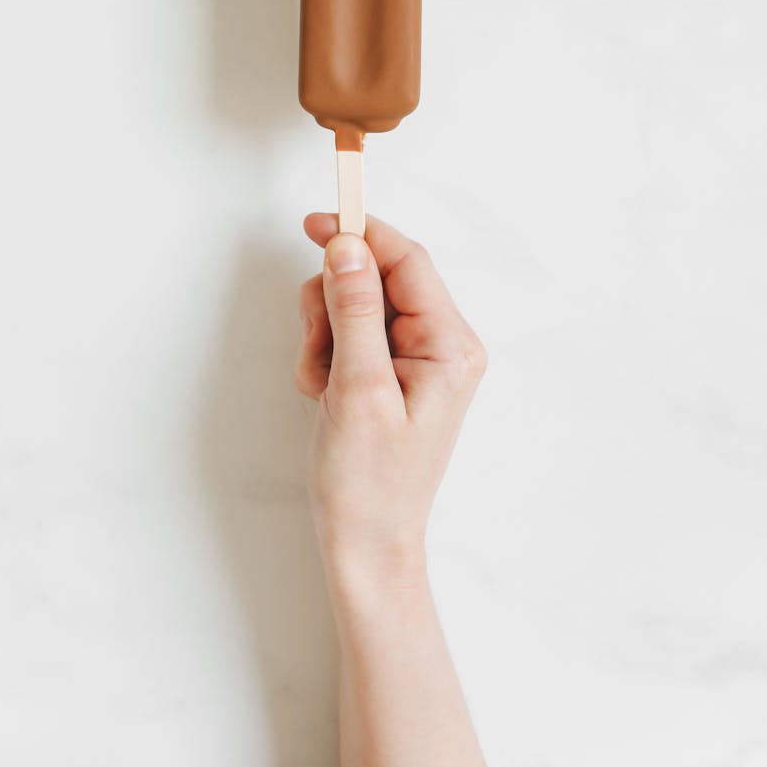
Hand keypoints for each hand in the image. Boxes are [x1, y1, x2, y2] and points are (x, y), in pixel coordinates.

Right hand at [294, 214, 487, 590]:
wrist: (365, 543)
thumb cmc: (369, 481)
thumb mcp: (358, 389)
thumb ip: (355, 311)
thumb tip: (347, 246)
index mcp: (451, 345)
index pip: (407, 261)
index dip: (361, 235)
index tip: (315, 223)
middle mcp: (443, 344)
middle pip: (378, 277)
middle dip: (335, 303)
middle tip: (317, 348)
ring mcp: (418, 357)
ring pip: (357, 301)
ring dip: (325, 331)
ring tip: (321, 382)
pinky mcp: (392, 370)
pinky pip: (352, 331)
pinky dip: (326, 352)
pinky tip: (324, 391)